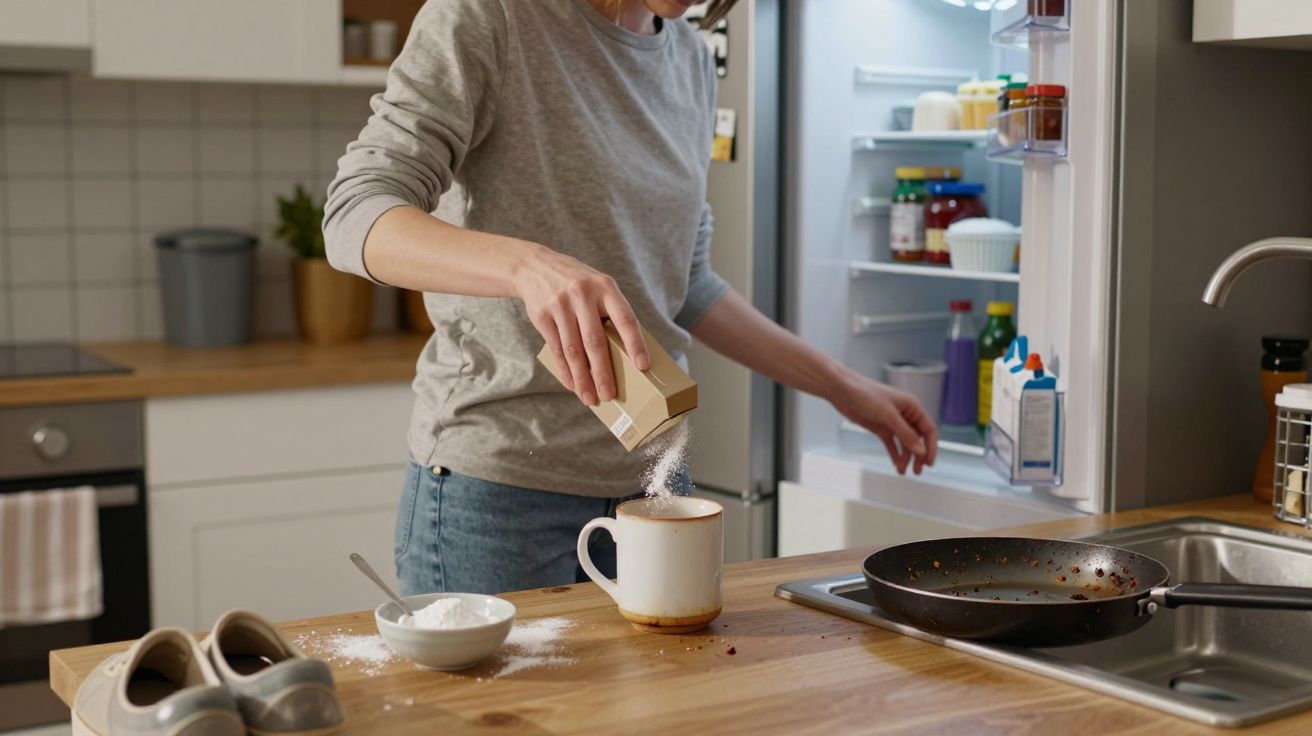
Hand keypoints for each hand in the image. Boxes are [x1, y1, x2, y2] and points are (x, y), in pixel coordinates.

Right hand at [514, 244, 648, 405]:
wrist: (535, 266)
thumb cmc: (578, 284)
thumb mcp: (599, 286)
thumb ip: (611, 312)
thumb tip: (628, 354)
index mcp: (605, 287)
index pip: (625, 318)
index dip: (635, 343)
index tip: (643, 366)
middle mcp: (582, 294)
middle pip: (595, 341)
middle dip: (603, 372)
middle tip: (610, 395)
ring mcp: (560, 304)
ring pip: (573, 350)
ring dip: (582, 378)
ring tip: (590, 397)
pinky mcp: (542, 315)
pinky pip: (556, 349)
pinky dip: (565, 370)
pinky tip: (572, 384)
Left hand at [831, 372, 937, 474]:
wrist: (842, 390)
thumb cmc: (866, 395)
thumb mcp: (888, 415)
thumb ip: (905, 434)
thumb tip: (921, 451)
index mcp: (912, 406)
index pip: (928, 430)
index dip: (930, 447)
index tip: (929, 463)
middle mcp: (904, 414)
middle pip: (917, 439)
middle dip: (918, 455)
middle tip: (916, 472)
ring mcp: (892, 421)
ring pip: (904, 443)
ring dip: (905, 457)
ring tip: (901, 471)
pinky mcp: (880, 427)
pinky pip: (891, 443)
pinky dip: (894, 453)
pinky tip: (896, 464)